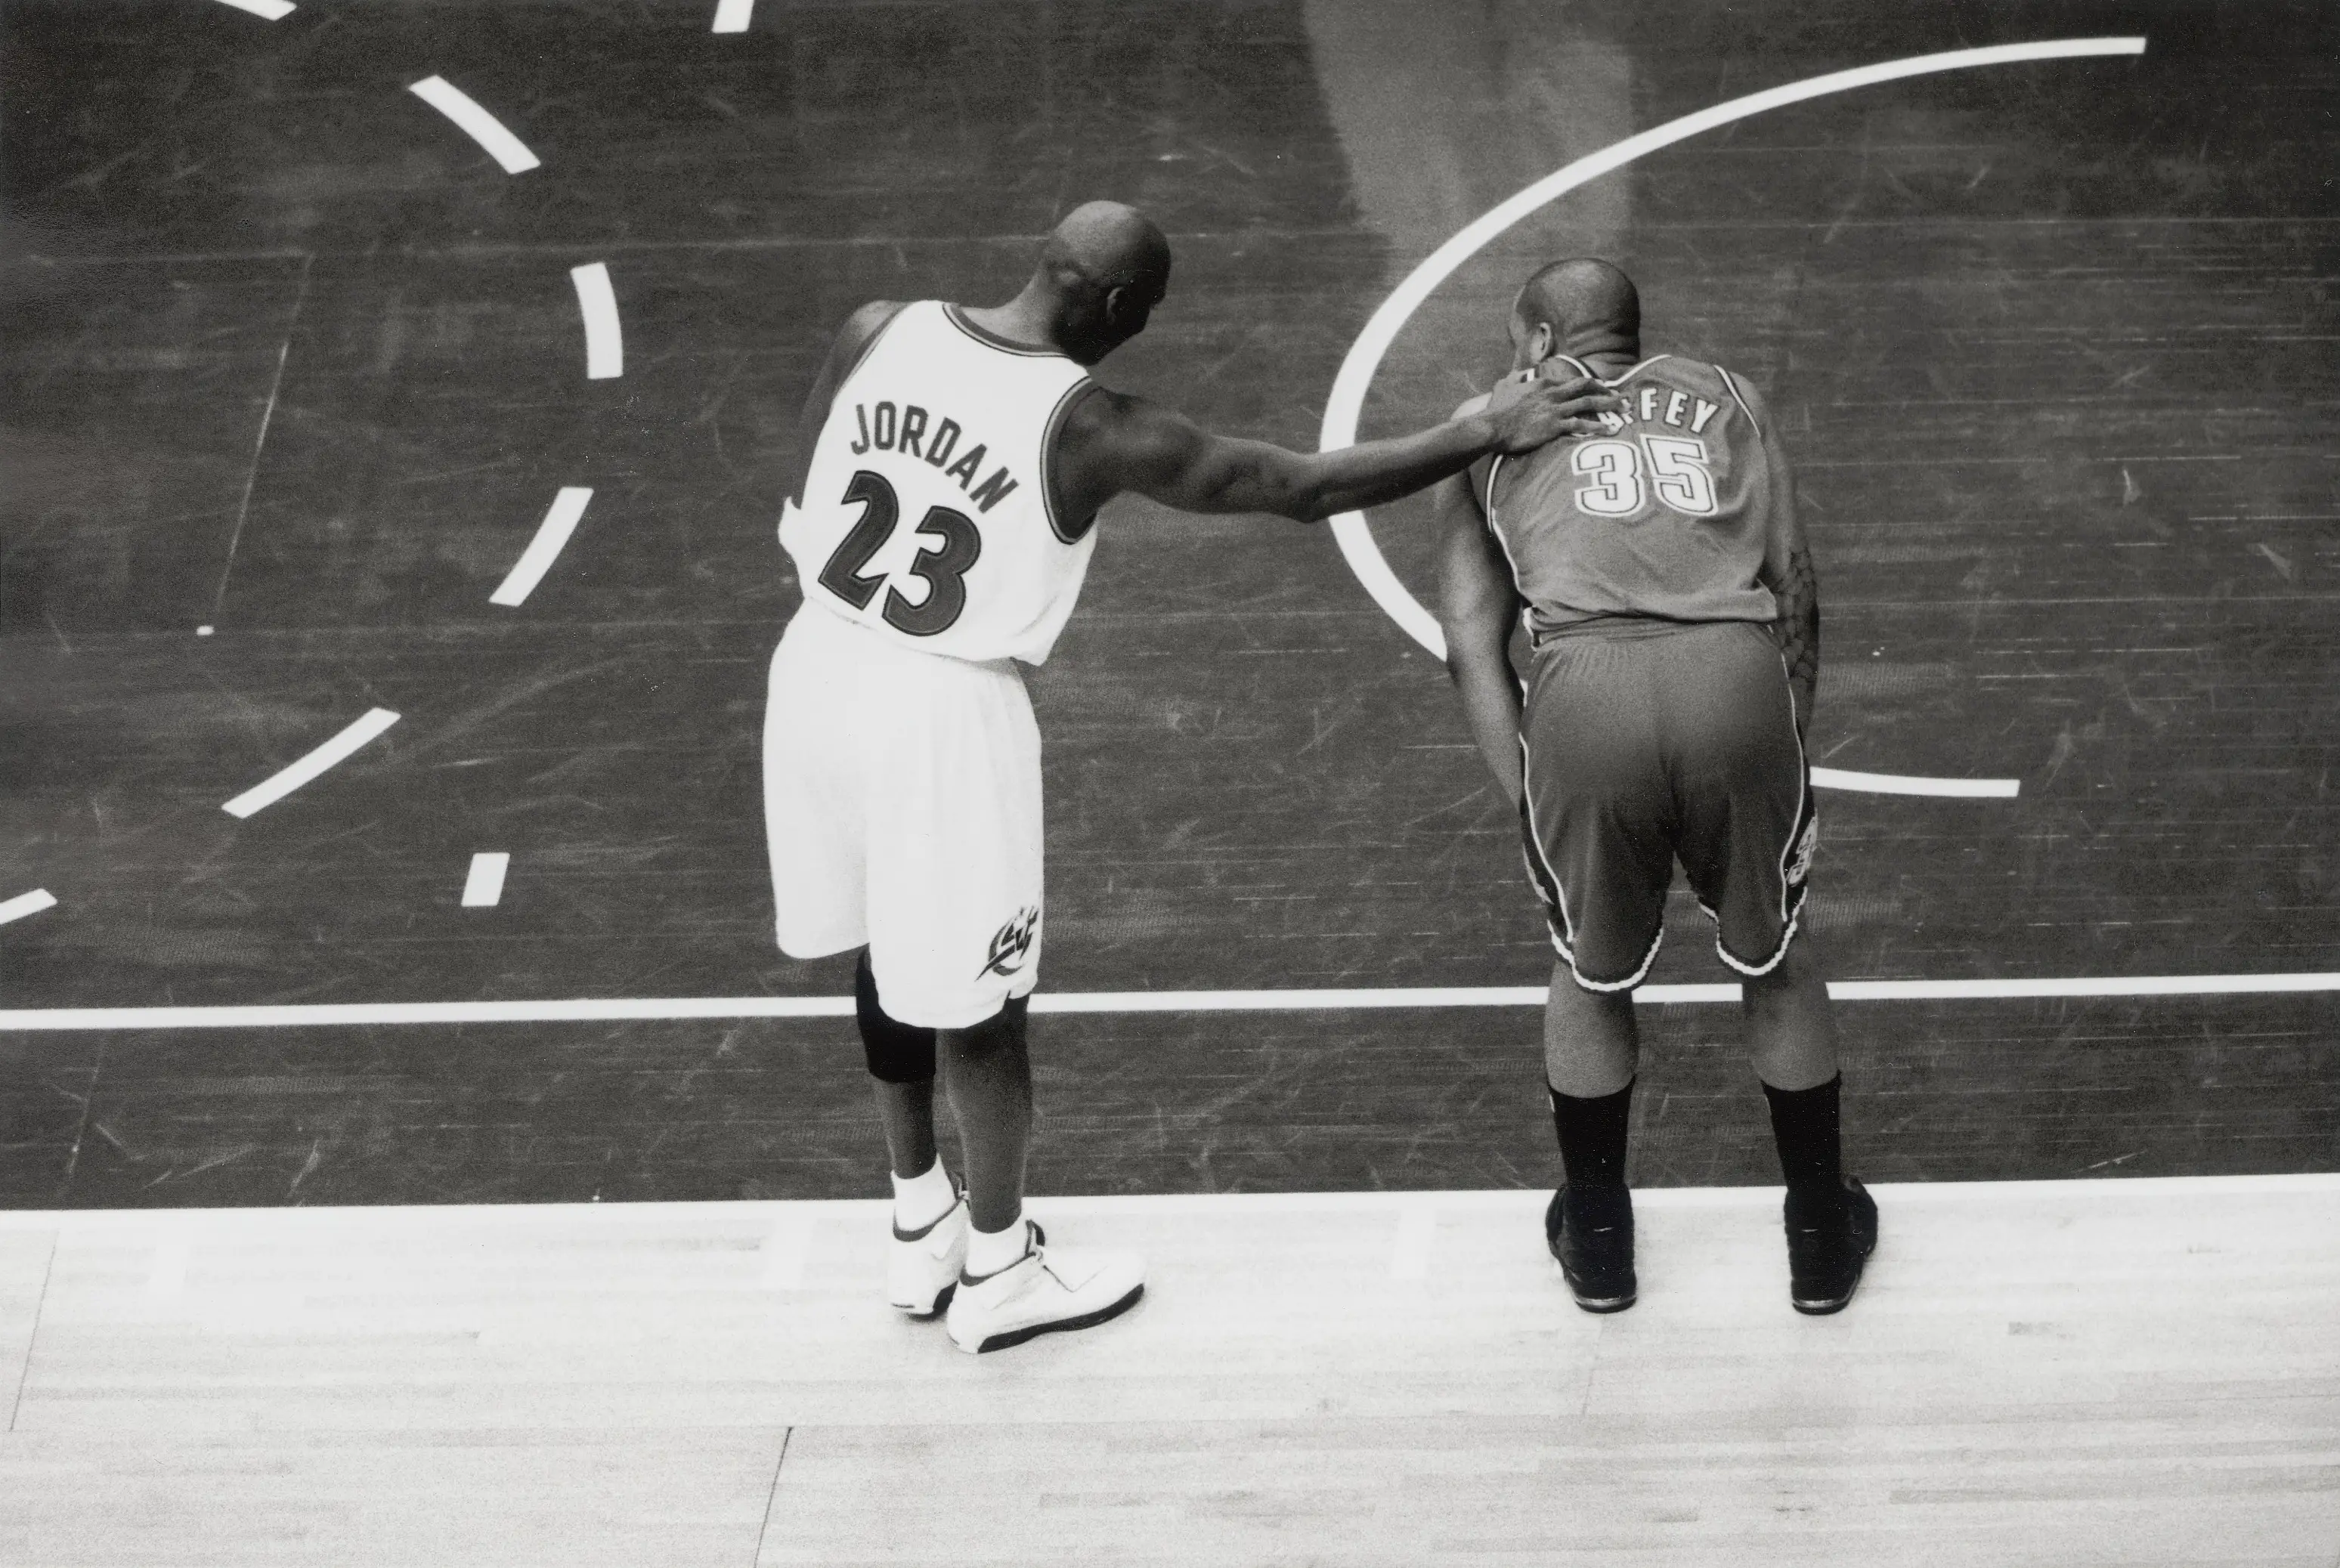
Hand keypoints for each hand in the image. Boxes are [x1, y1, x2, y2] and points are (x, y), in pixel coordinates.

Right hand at [1487, 375, 1622, 455]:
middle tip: (1621, 395)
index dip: (1589, 384)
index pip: (1571, 381)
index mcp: (1543, 384)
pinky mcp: (1555, 426)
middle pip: (1585, 388)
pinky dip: (1598, 426)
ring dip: (1609, 405)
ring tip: (1624, 408)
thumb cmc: (1496, 410)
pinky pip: (1582, 424)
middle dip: (1606, 391)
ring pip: (1589, 403)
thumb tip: (1517, 374)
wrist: (1492, 427)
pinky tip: (1610, 429)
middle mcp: (1553, 393)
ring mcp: (1555, 409)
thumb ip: (1513, 379)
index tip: (1600, 388)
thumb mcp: (1503, 387)